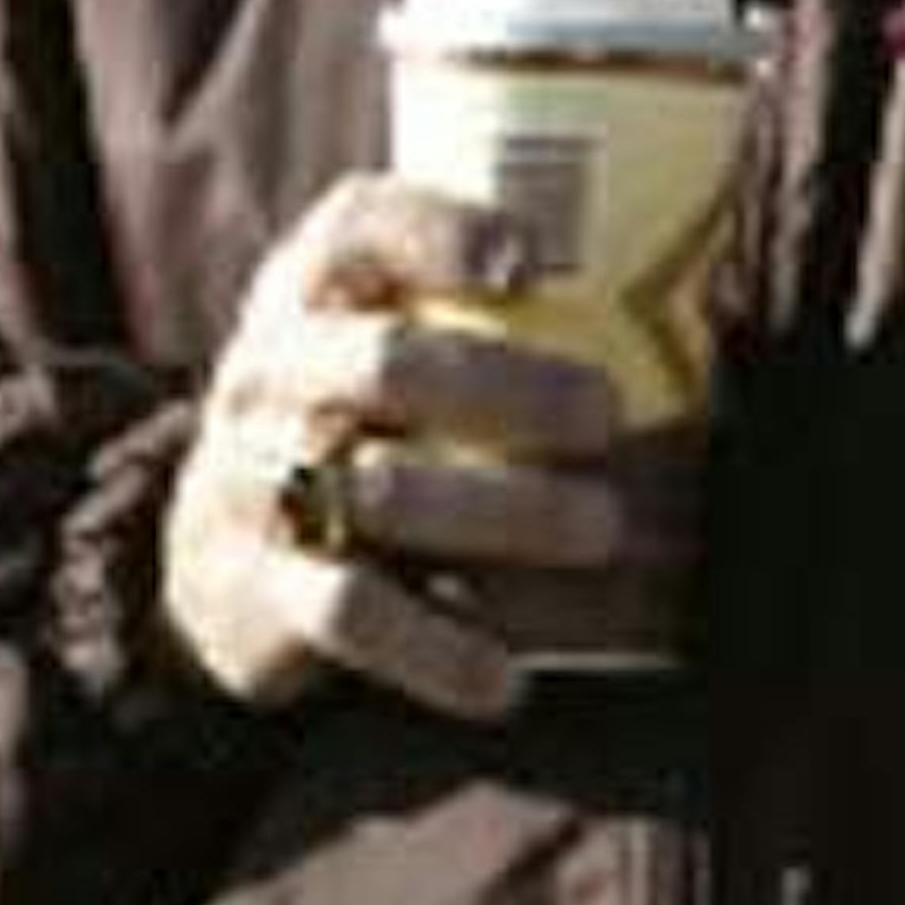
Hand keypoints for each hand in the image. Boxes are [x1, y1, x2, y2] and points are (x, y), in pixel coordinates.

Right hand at [163, 174, 637, 719]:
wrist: (205, 549)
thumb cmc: (357, 411)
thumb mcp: (383, 326)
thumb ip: (490, 302)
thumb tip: (700, 296)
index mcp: (315, 287)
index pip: (358, 226)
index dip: (442, 230)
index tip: (535, 255)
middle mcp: (275, 371)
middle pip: (390, 365)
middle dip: (509, 388)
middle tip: (607, 415)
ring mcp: (257, 480)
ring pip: (380, 492)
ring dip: (504, 515)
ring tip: (603, 530)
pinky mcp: (261, 590)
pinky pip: (349, 617)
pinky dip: (435, 649)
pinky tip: (508, 678)